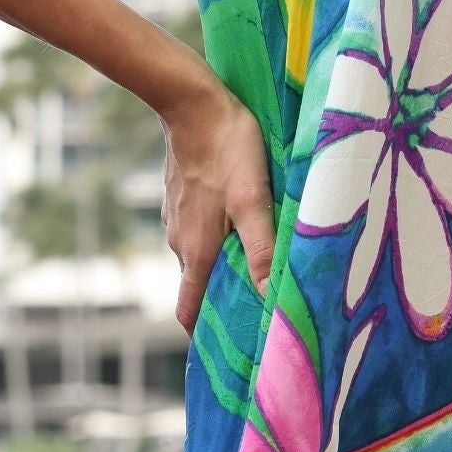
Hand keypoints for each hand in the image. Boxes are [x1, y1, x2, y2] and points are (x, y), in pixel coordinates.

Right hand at [161, 75, 275, 334]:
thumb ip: (261, 249)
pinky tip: (245, 223)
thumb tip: (271, 300)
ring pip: (202, 257)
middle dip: (225, 301)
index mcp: (195, 252)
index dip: (206, 335)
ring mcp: (179, 220)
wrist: (192, 102)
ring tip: (262, 265)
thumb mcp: (254, 199)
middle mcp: (181, 243)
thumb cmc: (228, 148)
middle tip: (262, 307)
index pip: (189, 313)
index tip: (234, 349)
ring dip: (226, 266)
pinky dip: (220, 238)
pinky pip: (200, 231)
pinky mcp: (183, 199)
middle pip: (199, 287)